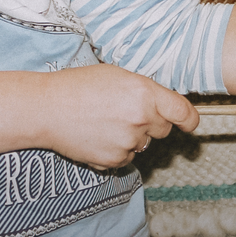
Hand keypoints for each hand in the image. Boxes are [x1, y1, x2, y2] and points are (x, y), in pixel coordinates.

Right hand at [38, 64, 196, 169]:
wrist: (46, 109)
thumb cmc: (79, 86)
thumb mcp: (118, 76)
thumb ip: (146, 91)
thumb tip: (166, 106)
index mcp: (145, 93)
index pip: (183, 112)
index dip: (189, 120)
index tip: (189, 124)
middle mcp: (141, 119)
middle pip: (164, 129)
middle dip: (152, 122)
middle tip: (124, 112)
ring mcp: (128, 142)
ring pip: (144, 144)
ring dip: (131, 136)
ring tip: (104, 122)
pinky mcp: (114, 160)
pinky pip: (126, 157)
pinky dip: (116, 150)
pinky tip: (97, 136)